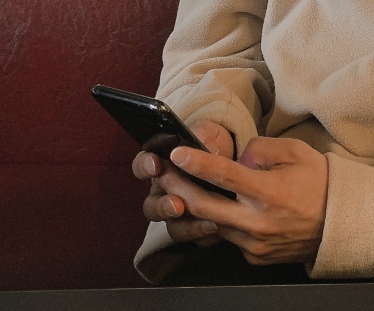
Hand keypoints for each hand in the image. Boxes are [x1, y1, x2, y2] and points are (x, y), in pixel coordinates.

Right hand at [132, 120, 233, 245]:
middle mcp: (163, 193)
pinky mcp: (195, 227)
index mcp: (160, 166)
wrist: (231, 161)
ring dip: (185, 227)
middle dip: (162, 207)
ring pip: (172, 227)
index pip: (142, 167)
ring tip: (205, 223)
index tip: (155, 164)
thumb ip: (201, 136)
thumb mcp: (207, 134)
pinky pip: (194, 238)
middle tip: (176, 205)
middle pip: (151, 206)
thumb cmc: (211, 144)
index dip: (145, 166)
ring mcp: (178, 213)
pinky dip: (205, 235)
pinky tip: (217, 228)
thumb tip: (204, 144)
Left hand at [144, 136, 328, 265]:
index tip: (178, 153)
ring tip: (179, 188)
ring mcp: (254, 243)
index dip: (198, 163)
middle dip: (179, 188)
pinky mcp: (254, 257)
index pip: (225, 175)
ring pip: (212, 225)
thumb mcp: (296, 153)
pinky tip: (214, 209)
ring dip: (193, 207)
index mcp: (268, 192)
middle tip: (163, 173)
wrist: (340, 223)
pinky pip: (228, 237)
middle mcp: (257, 221)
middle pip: (205, 207)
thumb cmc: (319, 183)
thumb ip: (262, 150)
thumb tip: (237, 158)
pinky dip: (219, 222)